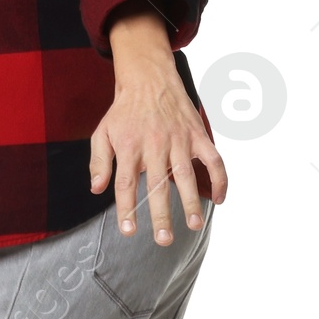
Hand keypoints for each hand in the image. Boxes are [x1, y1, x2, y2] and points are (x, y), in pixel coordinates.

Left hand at [91, 9, 227, 242]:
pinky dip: (220, 178)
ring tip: (194, 225)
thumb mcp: (102, 133)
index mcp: (129, 147)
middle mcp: (154, 145)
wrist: (149, 79)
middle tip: (164, 240)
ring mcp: (178, 140)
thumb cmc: (124, 112)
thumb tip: (97, 190)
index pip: (125, 185)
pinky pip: (213, 159)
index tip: (129, 232)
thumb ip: (99, 162)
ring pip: (186, 175)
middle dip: (161, 214)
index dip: (126, 210)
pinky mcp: (197, 135)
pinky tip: (221, 199)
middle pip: (157, 186)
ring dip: (192, 202)